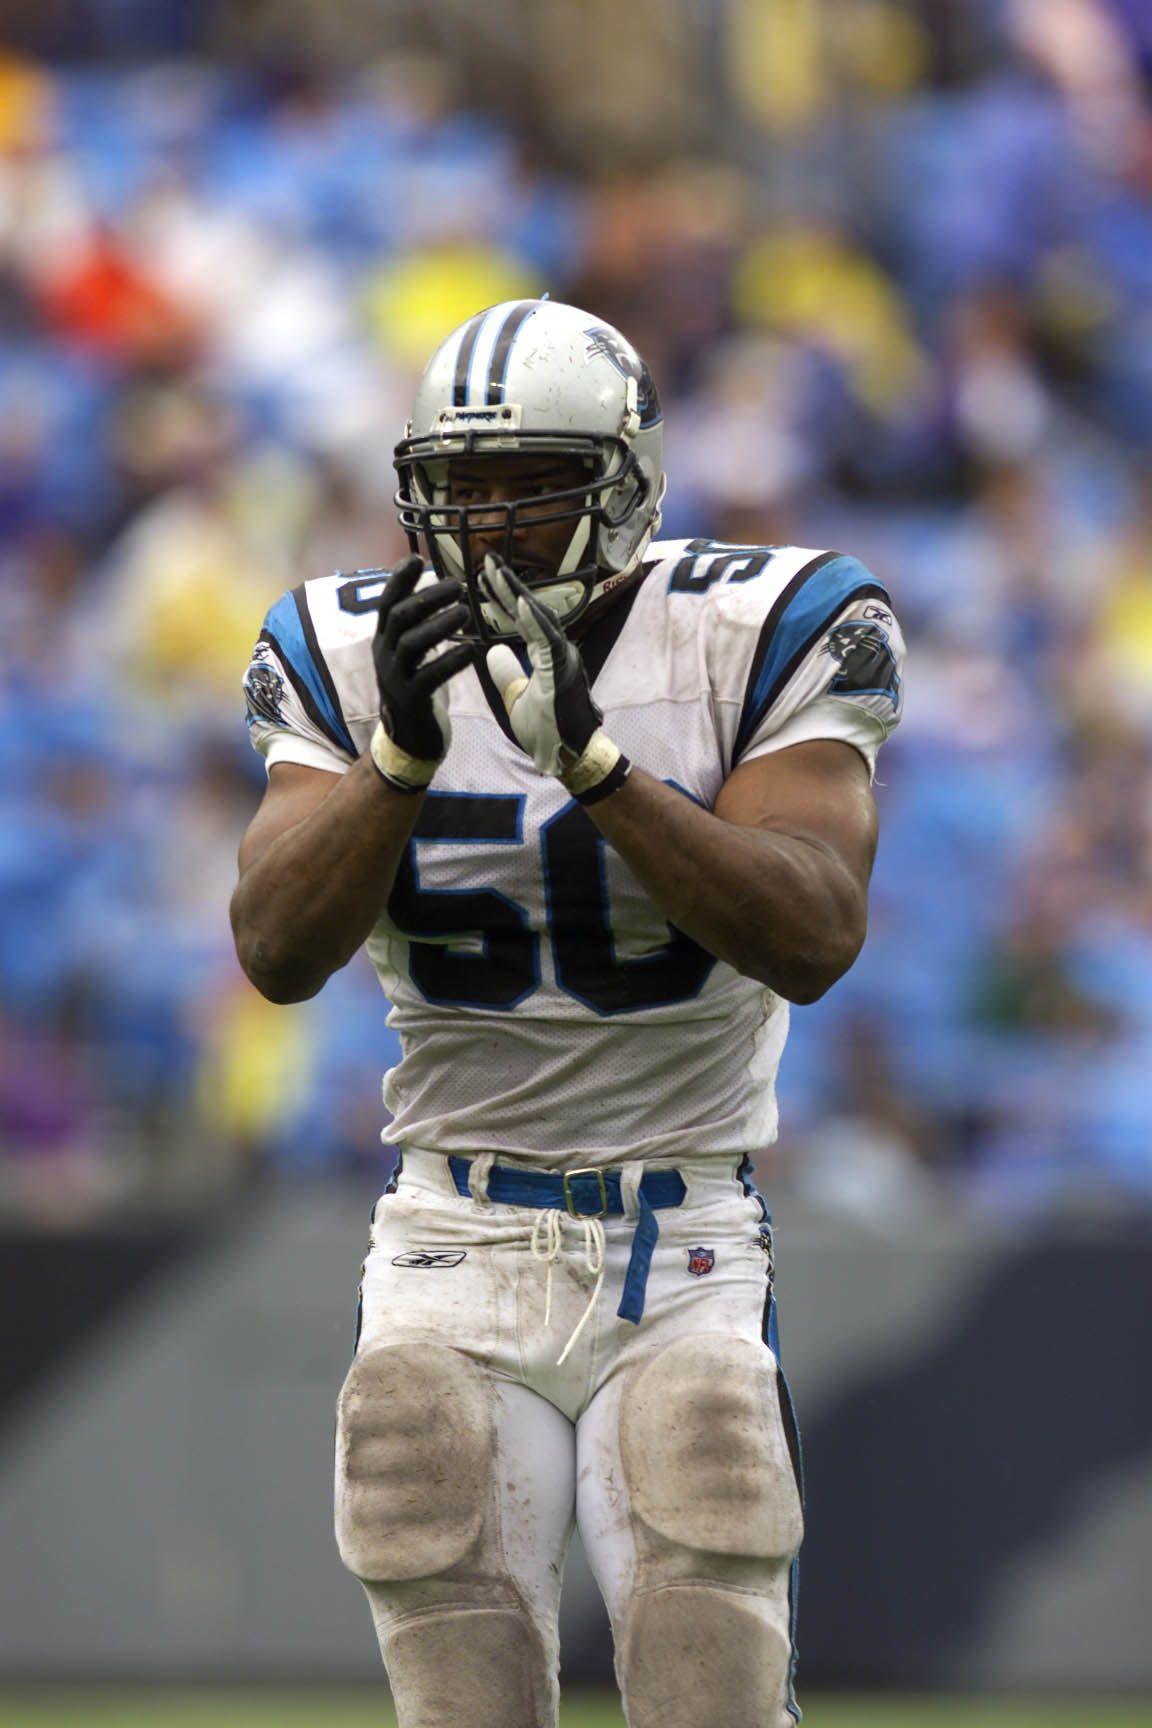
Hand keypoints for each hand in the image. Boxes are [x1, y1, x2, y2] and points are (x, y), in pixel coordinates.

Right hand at [369, 555, 472, 791]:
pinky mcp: (411, 700)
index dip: (398, 580)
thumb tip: (432, 590)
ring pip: (412, 644)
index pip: (387, 603)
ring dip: (439, 625)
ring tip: (465, 611)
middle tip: (457, 585)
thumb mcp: (411, 655)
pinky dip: (451, 661)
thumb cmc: (416, 689)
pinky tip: (472, 650)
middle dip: (427, 597)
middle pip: (400, 617)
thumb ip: (416, 626)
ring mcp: (394, 678)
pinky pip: (430, 677)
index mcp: (384, 641)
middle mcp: (384, 656)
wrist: (409, 740)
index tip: (416, 558)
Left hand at [482, 556, 630, 804]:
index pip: (523, 620)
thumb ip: (506, 673)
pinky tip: (520, 602)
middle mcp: (560, 652)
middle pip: (532, 611)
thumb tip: (491, 649)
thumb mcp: (517, 699)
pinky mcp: (565, 673)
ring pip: (540, 620)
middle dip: (509, 586)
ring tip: (496, 572)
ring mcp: (565, 661)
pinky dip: (535, 621)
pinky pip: (549, 642)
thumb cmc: (549, 733)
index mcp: (548, 657)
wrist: (570, 760)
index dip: (505, 598)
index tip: (485, 578)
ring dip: (518, 594)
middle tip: (486, 560)